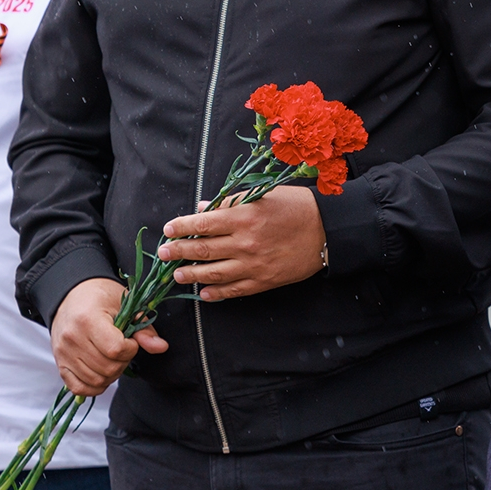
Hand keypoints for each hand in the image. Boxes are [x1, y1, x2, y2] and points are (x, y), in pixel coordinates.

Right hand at [52, 278, 167, 396]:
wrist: (72, 293)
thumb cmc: (100, 297)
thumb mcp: (126, 305)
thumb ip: (144, 329)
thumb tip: (161, 347)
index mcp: (88, 320)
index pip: (116, 350)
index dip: (130, 349)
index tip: (130, 340)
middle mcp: (72, 338)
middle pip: (107, 368)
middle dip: (123, 362)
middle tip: (123, 350)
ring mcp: (63, 352)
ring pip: (95, 380)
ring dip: (111, 375)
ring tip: (112, 359)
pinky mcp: (59, 362)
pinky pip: (78, 387)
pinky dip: (94, 387)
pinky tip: (102, 374)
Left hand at [160, 186, 325, 301]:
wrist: (328, 230)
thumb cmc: (296, 207)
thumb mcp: (264, 196)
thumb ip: (231, 202)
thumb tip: (203, 208)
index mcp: (245, 217)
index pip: (203, 224)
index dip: (181, 227)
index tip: (168, 230)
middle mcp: (246, 242)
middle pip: (202, 250)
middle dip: (178, 252)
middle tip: (163, 254)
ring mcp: (254, 264)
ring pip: (213, 273)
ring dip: (191, 275)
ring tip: (177, 275)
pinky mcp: (264, 280)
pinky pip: (234, 290)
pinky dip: (216, 293)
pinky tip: (203, 293)